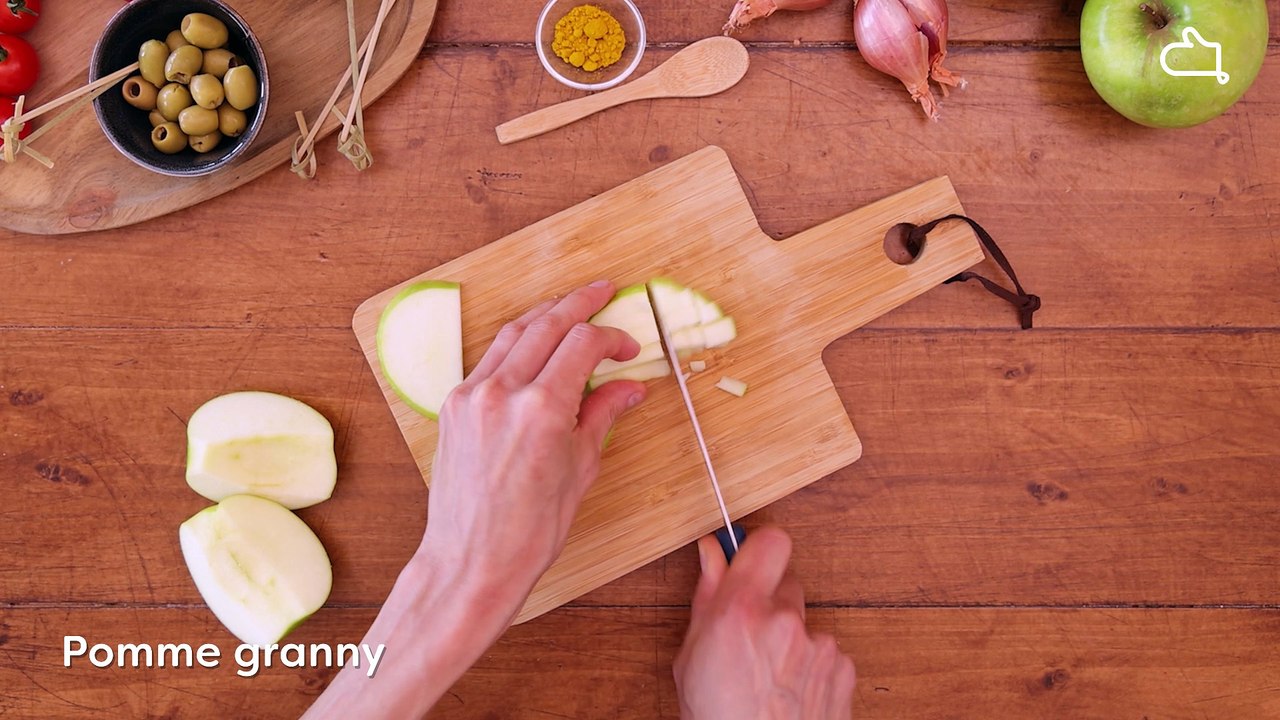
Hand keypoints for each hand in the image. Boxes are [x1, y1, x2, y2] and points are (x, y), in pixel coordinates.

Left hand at [422, 280, 647, 614]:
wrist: (471, 562)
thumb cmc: (529, 530)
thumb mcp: (580, 469)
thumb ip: (602, 416)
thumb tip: (628, 388)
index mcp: (541, 409)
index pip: (582, 344)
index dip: (611, 338)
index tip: (627, 349)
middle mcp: (502, 393)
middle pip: (546, 324)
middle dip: (579, 304)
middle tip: (603, 291)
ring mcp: (472, 396)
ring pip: (512, 334)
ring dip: (544, 316)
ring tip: (569, 308)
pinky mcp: (454, 406)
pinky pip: (489, 360)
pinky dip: (515, 346)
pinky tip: (532, 347)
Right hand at [674, 527, 856, 719]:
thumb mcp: (691, 658)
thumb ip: (707, 597)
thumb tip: (712, 553)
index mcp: (740, 611)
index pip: (770, 540)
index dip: (759, 547)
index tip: (748, 560)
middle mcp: (785, 622)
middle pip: (786, 583)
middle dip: (768, 601)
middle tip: (749, 634)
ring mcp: (820, 645)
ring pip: (803, 622)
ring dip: (789, 639)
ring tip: (767, 677)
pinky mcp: (842, 668)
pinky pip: (825, 649)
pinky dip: (809, 664)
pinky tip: (788, 692)